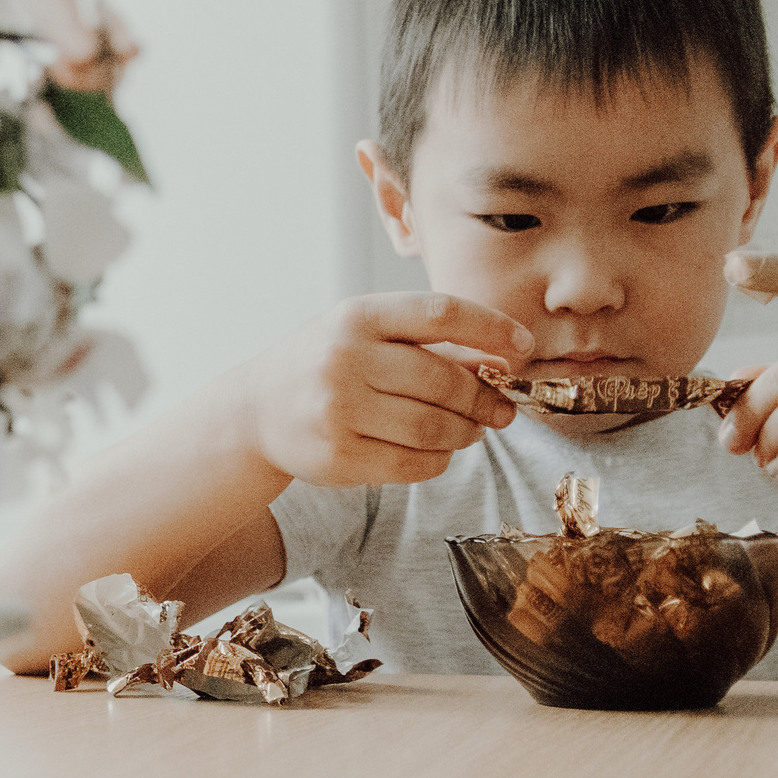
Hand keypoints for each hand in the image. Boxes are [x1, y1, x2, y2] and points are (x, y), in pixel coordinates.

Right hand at [243, 293, 532, 487]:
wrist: (255, 412)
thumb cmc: (322, 365)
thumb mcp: (363, 334)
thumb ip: (427, 342)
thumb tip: (503, 359)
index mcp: (355, 317)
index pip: (440, 313)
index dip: (491, 328)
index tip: (522, 347)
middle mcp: (344, 360)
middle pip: (443, 380)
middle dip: (484, 397)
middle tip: (501, 408)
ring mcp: (338, 411)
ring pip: (433, 427)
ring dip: (466, 432)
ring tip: (471, 430)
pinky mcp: (338, 457)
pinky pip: (413, 464)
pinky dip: (438, 460)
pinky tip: (438, 451)